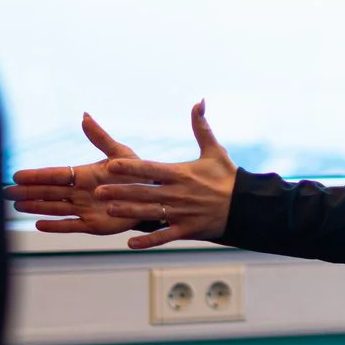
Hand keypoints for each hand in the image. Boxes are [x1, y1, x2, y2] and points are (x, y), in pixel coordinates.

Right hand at [4, 113, 141, 234]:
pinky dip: (55, 225)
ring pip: (55, 208)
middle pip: (49, 192)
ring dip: (36, 207)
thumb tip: (84, 116)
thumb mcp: (120, 153)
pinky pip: (70, 225)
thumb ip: (100, 138)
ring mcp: (84, 209)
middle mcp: (80, 192)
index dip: (37, 176)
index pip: (55, 175)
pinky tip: (37, 224)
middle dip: (28, 192)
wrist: (152, 196)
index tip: (18, 175)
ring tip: (16, 206)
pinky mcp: (93, 225)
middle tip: (6, 192)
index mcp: (84, 174)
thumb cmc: (136, 173)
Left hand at [95, 102, 237, 248]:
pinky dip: (148, 241)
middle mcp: (179, 193)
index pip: (151, 169)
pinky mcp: (187, 230)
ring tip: (109, 210)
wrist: (246, 206)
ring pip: (150, 212)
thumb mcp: (214, 150)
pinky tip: (130, 244)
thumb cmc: (228, 177)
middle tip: (98, 191)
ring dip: (128, 212)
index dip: (131, 167)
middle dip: (121, 191)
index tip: (111, 164)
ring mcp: (182, 213)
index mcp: (181, 173)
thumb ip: (201, 127)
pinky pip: (164, 236)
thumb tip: (199, 101)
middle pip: (144, 191)